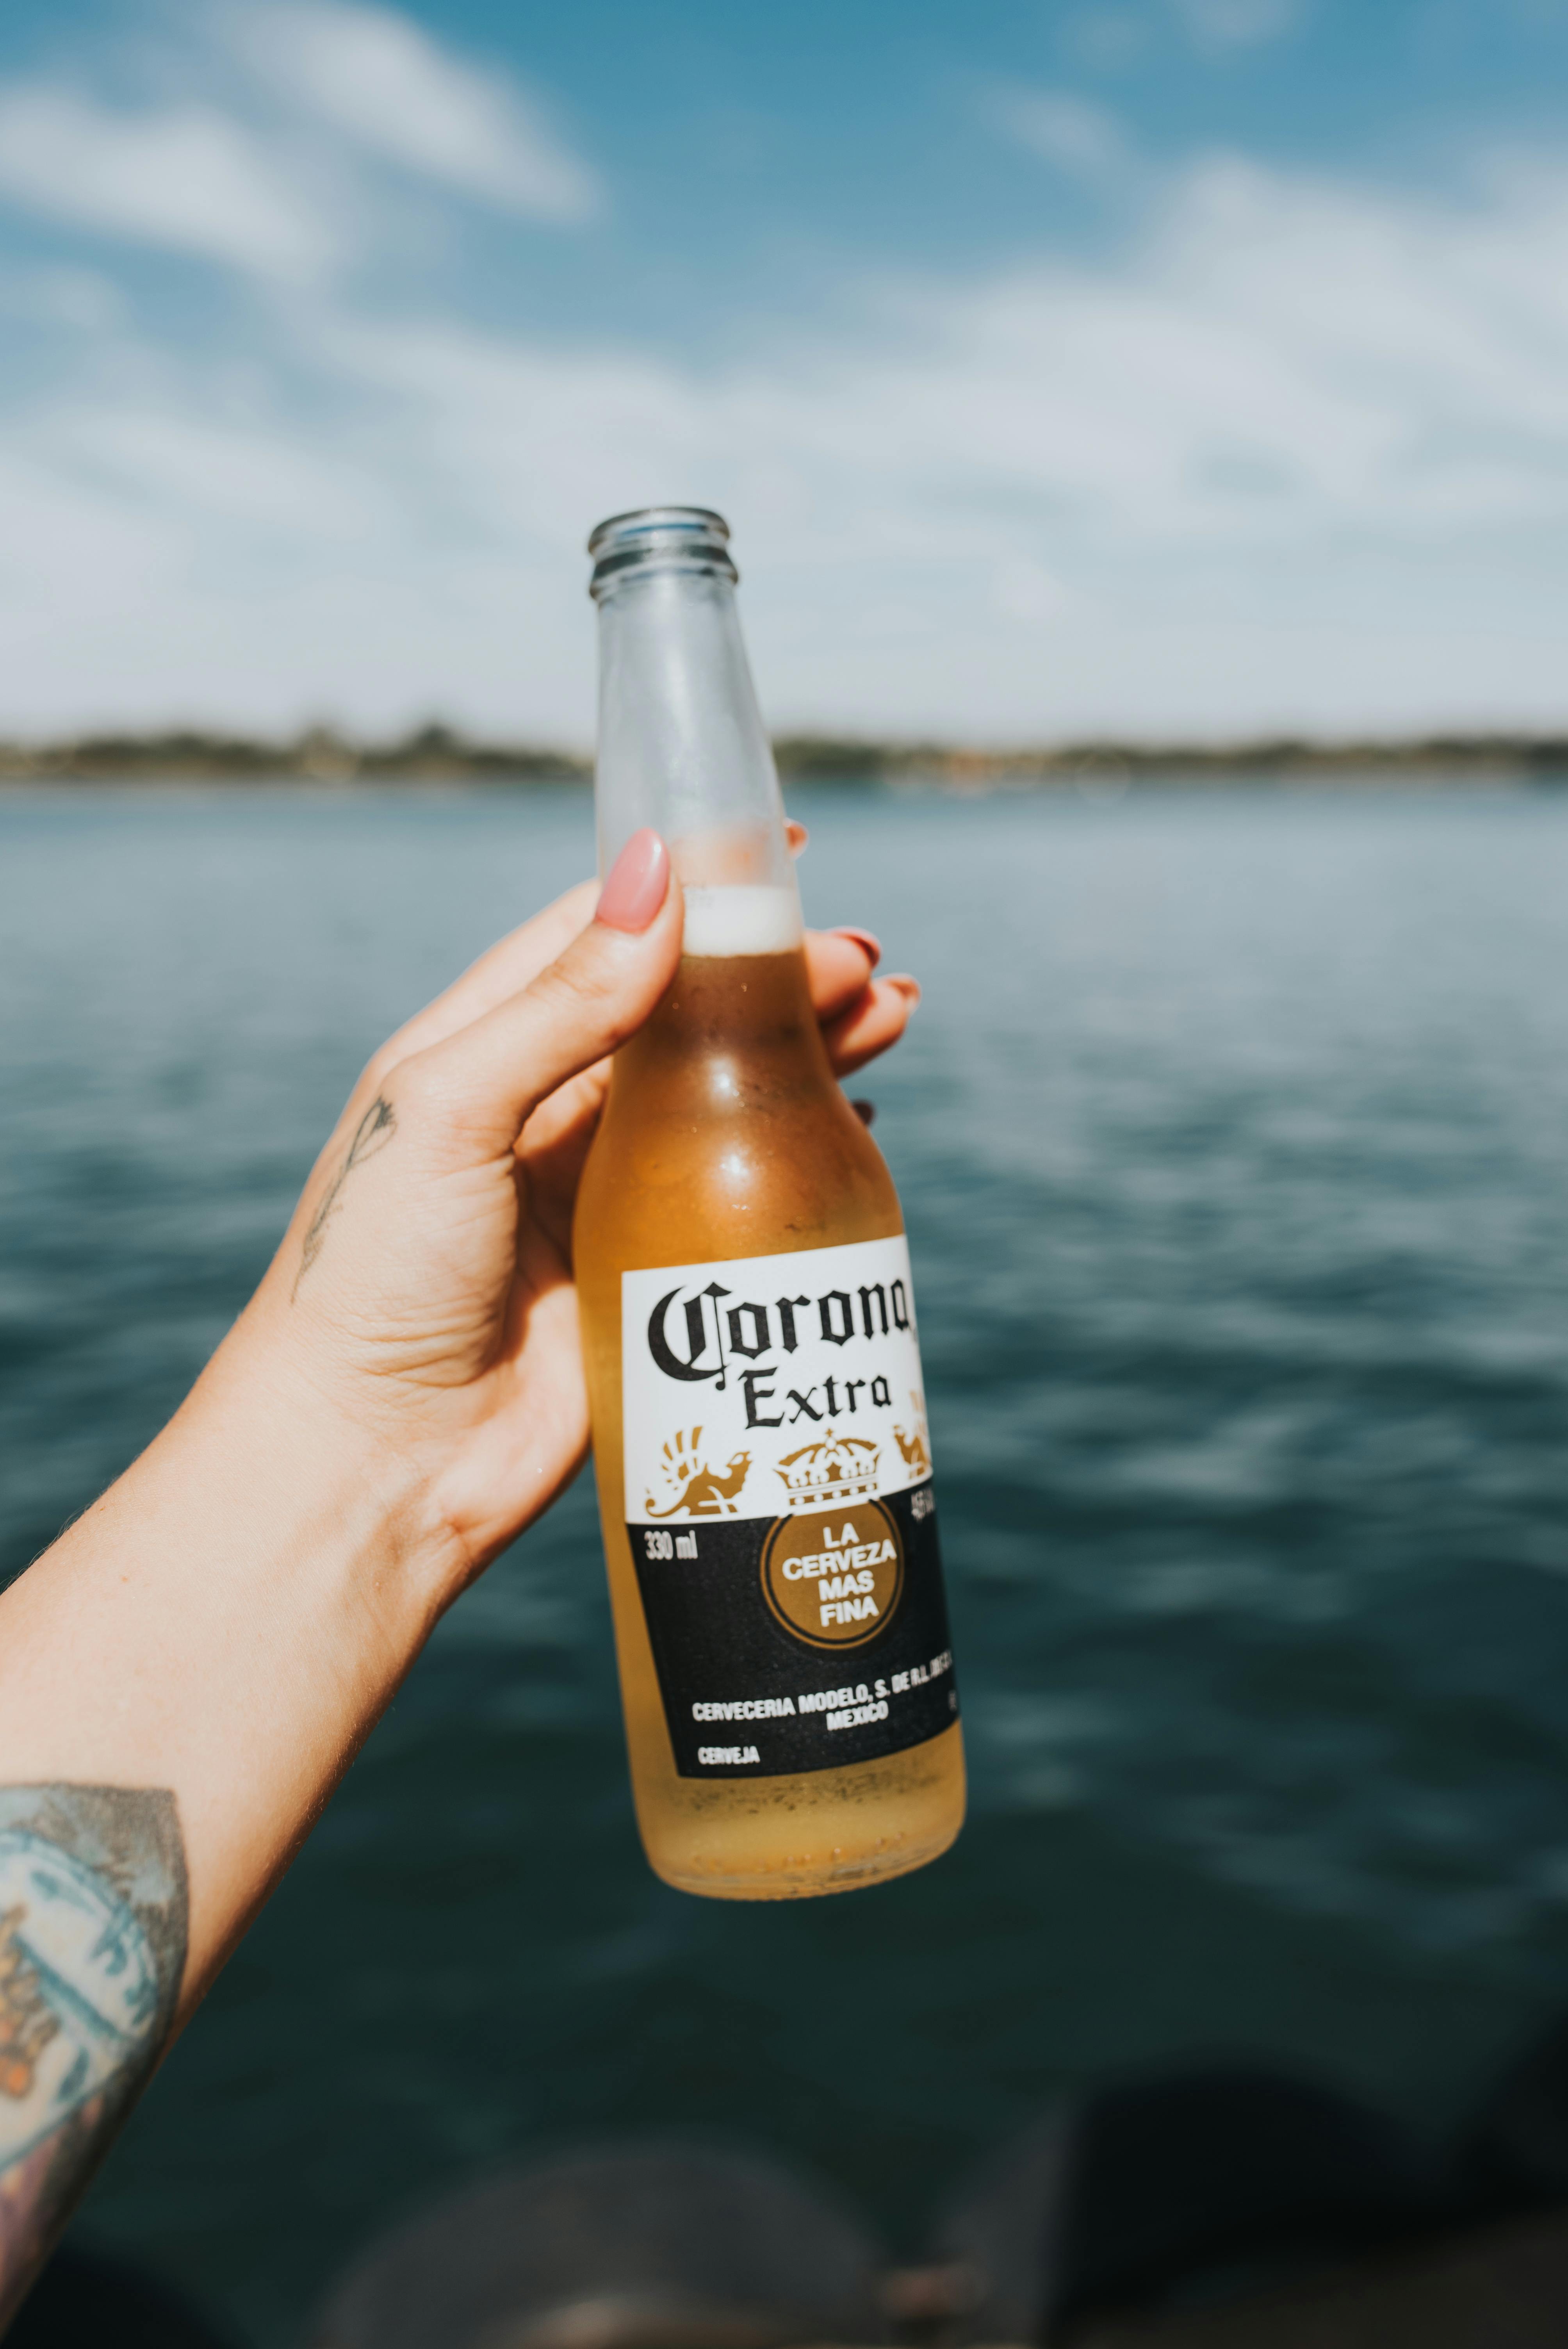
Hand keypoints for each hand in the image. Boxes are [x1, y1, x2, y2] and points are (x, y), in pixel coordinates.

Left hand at [224, 832, 918, 1597]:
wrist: (374, 1462)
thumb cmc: (375, 1277)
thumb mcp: (450, 1111)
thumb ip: (558, 1001)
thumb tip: (655, 877)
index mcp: (481, 1052)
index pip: (599, 938)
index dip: (688, 890)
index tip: (780, 852)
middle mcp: (545, 1112)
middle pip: (685, 1013)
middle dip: (775, 975)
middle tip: (865, 959)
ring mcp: (602, 1194)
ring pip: (725, 1093)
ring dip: (807, 1049)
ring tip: (891, 1014)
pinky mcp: (649, 1275)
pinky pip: (740, 1193)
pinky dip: (799, 1149)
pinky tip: (854, 1120)